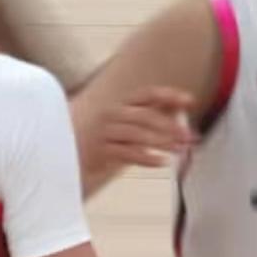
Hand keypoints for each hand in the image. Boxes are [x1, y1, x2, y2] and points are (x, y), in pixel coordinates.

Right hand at [75, 86, 196, 171]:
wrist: (66, 149)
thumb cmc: (104, 135)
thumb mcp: (127, 122)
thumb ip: (150, 115)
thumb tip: (180, 114)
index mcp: (121, 103)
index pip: (148, 94)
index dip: (169, 95)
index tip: (190, 100)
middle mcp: (112, 113)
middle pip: (145, 116)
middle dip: (170, 125)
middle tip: (189, 136)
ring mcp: (104, 131)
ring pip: (137, 134)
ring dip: (162, 142)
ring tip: (180, 150)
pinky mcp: (99, 150)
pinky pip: (126, 153)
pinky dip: (146, 158)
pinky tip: (162, 162)